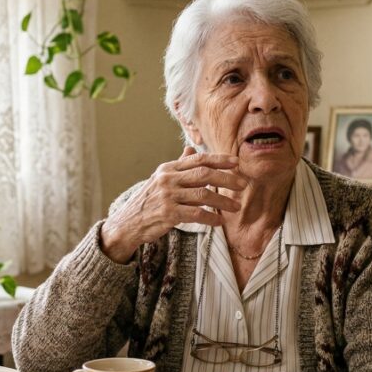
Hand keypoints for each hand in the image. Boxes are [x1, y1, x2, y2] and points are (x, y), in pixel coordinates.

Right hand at [101, 147, 246, 262]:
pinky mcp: (168, 214)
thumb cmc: (149, 201)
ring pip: (203, 194)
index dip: (219, 160)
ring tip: (236, 206)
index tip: (236, 162)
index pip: (199, 160)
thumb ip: (179, 165)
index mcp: (169, 168)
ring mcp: (167, 196)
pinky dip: (210, 217)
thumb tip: (191, 148)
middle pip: (204, 174)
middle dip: (227, 179)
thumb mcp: (161, 179)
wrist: (128, 223)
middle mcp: (168, 179)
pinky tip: (220, 221)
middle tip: (243, 184)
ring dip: (223, 201)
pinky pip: (196, 214)